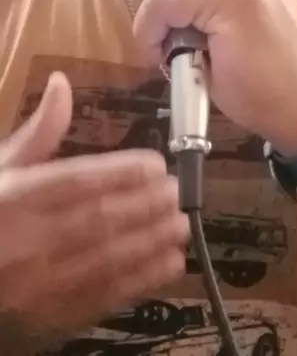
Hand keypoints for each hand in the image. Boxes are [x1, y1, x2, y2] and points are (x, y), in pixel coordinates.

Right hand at [0, 72, 188, 354]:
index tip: (156, 164)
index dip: (121, 172)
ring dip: (149, 242)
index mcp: (17, 197)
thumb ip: (38, 131)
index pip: (76, 181)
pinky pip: (101, 297)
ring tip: (180, 225)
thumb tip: (62, 82)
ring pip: (104, 259)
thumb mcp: (1, 167)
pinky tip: (167, 264)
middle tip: (177, 193)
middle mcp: (28, 239)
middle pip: (97, 220)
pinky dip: (139, 281)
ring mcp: (39, 282)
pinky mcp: (50, 314)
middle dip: (144, 206)